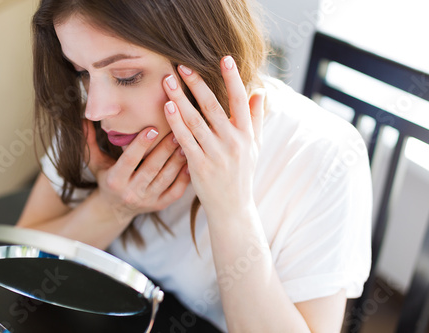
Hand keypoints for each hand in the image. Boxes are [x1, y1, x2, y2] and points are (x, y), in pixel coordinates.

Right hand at [83, 120, 189, 223]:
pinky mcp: (160, 205)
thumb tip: (84, 117)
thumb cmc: (107, 178)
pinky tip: (190, 161)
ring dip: (177, 159)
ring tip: (186, 141)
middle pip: (151, 168)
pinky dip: (184, 176)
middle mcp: (131, 192)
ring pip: (166, 178)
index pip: (129, 160)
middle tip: (177, 130)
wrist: (115, 209)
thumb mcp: (95, 162)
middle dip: (165, 149)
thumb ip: (90, 142)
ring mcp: (148, 201)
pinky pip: (176, 191)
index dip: (141, 145)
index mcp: (115, 181)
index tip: (152, 128)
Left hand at [162, 56, 264, 218]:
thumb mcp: (255, 146)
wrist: (232, 207)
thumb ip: (256, 118)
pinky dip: (176, 123)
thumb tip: (260, 91)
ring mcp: (215, 154)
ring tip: (168, 81)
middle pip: (212, 107)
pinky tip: (168, 107)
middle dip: (197, 84)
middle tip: (182, 66)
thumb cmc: (242, 173)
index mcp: (247, 135)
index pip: (240, 101)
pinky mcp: (199, 166)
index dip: (233, 79)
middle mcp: (233, 142)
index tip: (224, 58)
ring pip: (195, 121)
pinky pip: (185, 140)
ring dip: (180, 99)